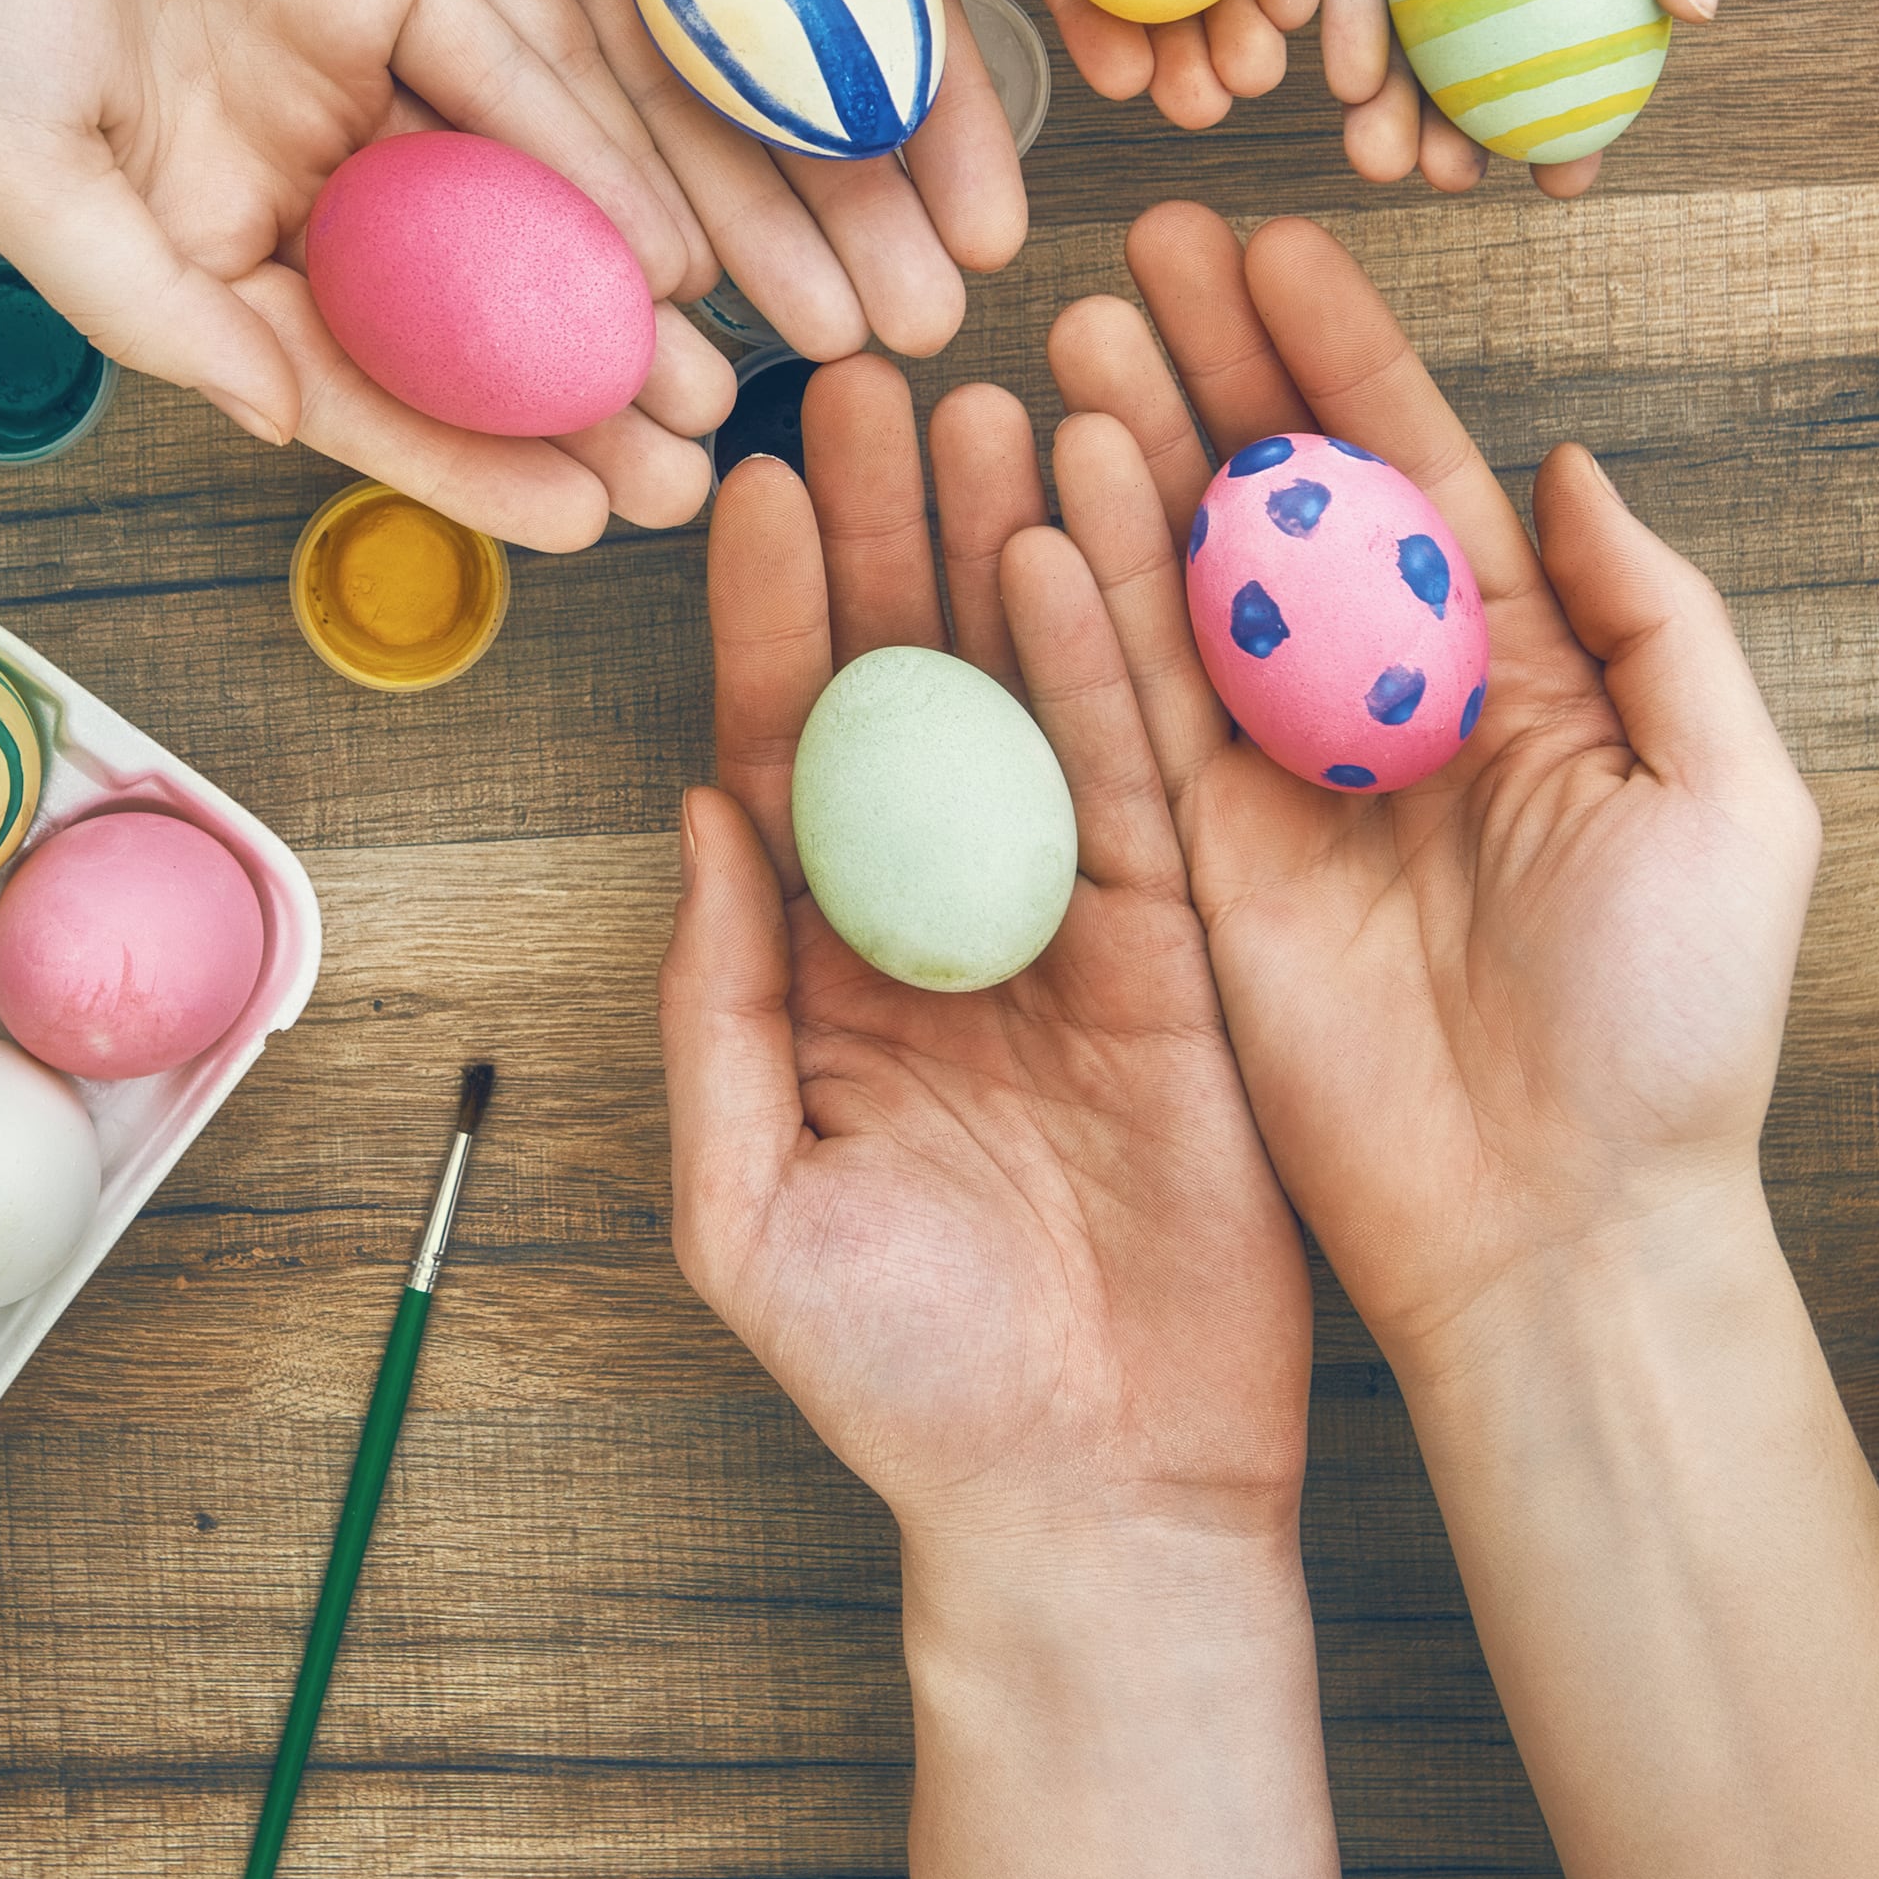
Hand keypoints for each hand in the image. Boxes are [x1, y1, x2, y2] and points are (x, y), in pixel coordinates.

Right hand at [0, 0, 732, 549]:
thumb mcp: (15, 166)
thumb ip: (145, 302)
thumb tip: (278, 420)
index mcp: (193, 247)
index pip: (350, 387)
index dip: (463, 464)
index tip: (581, 525)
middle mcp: (288, 182)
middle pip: (450, 324)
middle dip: (569, 409)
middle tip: (689, 477)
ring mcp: (351, 82)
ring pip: (504, 219)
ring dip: (605, 304)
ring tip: (713, 389)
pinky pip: (515, 86)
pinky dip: (592, 160)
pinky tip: (673, 239)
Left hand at [273, 0, 1028, 363]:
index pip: (881, 15)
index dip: (941, 131)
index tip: (994, 234)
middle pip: (783, 101)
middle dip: (854, 223)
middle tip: (917, 338)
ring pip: (671, 122)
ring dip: (748, 236)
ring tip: (828, 344)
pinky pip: (538, 87)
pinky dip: (605, 180)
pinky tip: (678, 274)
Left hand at [660, 357, 1309, 1561]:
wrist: (1092, 1498)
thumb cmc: (904, 1382)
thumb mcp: (749, 1204)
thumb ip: (715, 1006)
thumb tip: (694, 810)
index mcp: (828, 970)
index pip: (789, 751)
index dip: (777, 614)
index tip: (758, 480)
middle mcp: (944, 919)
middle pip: (910, 686)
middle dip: (887, 533)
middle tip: (871, 381)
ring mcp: (1069, 927)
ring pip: (1028, 698)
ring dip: (1004, 549)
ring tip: (987, 401)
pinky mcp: (1184, 953)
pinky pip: (1143, 782)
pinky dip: (1113, 661)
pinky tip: (1082, 542)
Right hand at [1037, 204, 1818, 1369]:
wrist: (1564, 1229)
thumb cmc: (1675, 1034)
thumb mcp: (1732, 806)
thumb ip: (1659, 625)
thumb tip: (1571, 464)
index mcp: (1520, 677)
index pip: (1414, 478)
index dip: (1345, 359)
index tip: (1274, 249)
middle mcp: (1387, 707)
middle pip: (1283, 502)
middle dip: (1214, 371)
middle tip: (1139, 252)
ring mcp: (1285, 782)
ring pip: (1191, 580)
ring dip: (1133, 454)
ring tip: (1074, 335)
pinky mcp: (1201, 865)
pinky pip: (1133, 707)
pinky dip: (1089, 598)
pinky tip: (1053, 488)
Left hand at [1315, 0, 1745, 197]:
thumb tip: (1696, 14)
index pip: (1577, 38)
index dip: (1575, 120)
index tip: (1560, 185)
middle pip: (1471, 44)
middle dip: (1457, 130)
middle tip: (1443, 183)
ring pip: (1394, 7)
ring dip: (1385, 91)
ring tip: (1378, 155)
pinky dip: (1332, 1)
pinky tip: (1331, 67)